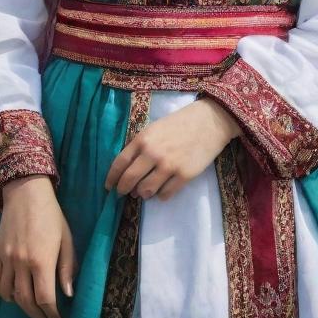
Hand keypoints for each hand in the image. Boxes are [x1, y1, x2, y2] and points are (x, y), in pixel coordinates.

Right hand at [0, 175, 76, 317]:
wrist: (26, 193)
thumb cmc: (52, 216)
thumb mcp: (66, 239)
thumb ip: (67, 268)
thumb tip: (68, 294)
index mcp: (41, 260)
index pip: (45, 299)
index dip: (52, 314)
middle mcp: (21, 263)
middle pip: (26, 301)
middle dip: (36, 315)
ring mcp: (6, 259)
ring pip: (8, 294)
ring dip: (19, 306)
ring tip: (29, 307)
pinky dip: (1, 292)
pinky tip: (10, 295)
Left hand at [104, 99, 240, 202]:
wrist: (209, 121)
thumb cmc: (180, 123)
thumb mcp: (154, 128)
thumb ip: (140, 146)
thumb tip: (130, 170)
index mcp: (143, 139)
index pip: (120, 163)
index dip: (112, 178)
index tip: (108, 187)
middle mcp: (152, 153)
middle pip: (129, 180)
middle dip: (123, 189)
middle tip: (124, 193)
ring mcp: (169, 166)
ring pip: (146, 191)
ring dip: (142, 193)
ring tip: (145, 190)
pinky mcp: (184, 176)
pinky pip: (165, 195)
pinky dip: (161, 195)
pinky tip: (162, 190)